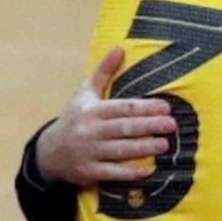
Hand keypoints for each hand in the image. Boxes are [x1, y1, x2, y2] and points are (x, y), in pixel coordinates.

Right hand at [35, 46, 176, 186]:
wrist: (49, 151)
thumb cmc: (75, 118)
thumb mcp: (85, 93)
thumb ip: (104, 72)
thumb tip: (120, 48)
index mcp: (92, 110)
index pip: (122, 108)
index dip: (145, 107)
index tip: (166, 107)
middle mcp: (90, 130)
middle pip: (124, 128)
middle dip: (149, 126)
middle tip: (171, 125)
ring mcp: (88, 152)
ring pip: (119, 150)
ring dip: (143, 148)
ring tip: (164, 145)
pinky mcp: (87, 171)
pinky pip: (110, 172)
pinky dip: (127, 172)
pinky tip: (145, 171)